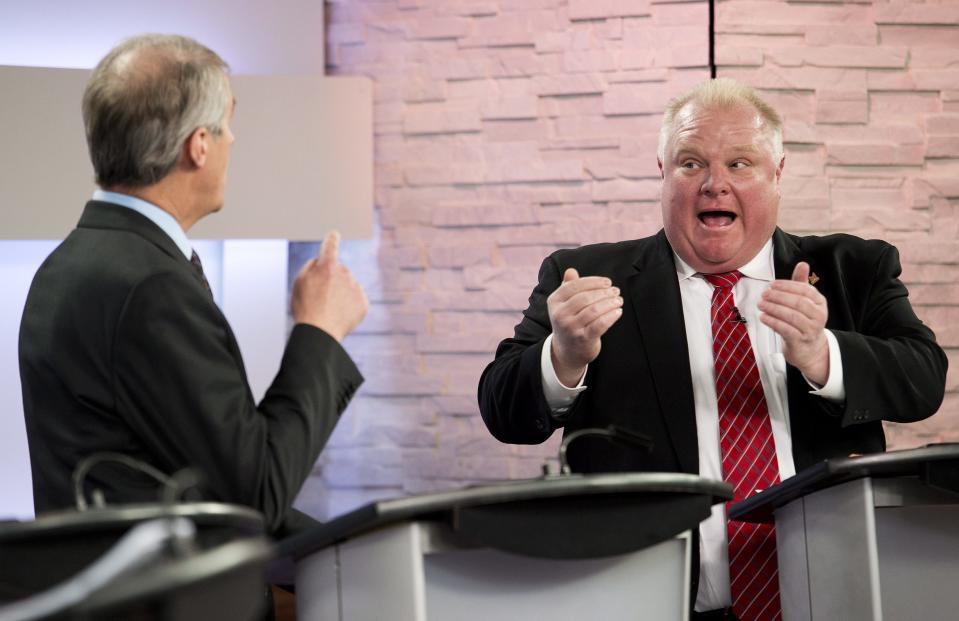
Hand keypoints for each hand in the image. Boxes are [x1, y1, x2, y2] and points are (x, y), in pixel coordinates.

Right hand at [291, 231, 367, 341]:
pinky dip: (348, 305)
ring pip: (348, 285)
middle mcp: (345, 273)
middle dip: (331, 279)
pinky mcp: (363, 303)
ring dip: (340, 293)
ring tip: (328, 309)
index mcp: (327, 266)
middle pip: (338, 271)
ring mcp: (356, 288)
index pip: (330, 246)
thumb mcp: (299, 282)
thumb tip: (321, 261)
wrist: (320, 332)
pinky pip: (355, 299)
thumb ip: (311, 267)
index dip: (331, 239)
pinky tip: (339, 314)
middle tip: (319, 297)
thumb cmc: (306, 308)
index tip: (335, 234)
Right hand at [547, 268, 622, 386]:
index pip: (574, 286)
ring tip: (619, 300)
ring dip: (610, 303)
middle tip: (616, 291)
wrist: (568, 350)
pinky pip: (600, 324)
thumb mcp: (564, 304)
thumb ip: (568, 286)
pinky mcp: (583, 339)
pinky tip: (618, 312)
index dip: (593, 282)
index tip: (607, 282)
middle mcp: (560, 315)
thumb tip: (571, 271)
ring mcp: (571, 328)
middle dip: (603, 292)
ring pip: (594, 310)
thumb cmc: (570, 321)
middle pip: (585, 298)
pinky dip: (611, 316)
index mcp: (554, 302)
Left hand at [758, 261, 829, 384]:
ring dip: (773, 309)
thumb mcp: (804, 300)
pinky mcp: (800, 340)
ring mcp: (811, 329)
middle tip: (763, 294)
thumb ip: (801, 283)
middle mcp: (819, 315)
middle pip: (798, 302)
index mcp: (820, 302)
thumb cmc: (803, 320)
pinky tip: (763, 317)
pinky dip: (773, 322)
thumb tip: (802, 263)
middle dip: (778, 297)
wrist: (809, 348)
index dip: (787, 286)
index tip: (771, 284)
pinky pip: (786, 329)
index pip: (805, 290)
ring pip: (792, 316)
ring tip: (761, 304)